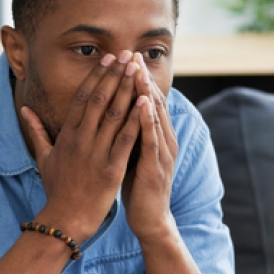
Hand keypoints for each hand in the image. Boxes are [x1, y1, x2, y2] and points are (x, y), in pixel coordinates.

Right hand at [20, 51, 143, 240]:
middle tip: (127, 54)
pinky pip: (126, 139)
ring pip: (113, 115)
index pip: (82, 99)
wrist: (64, 219)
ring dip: (127, 89)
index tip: (108, 60)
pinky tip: (146, 102)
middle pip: (98, 100)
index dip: (96, 77)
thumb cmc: (56, 190)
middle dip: (114, 75)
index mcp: (67, 136)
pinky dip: (136, 119)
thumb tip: (25, 109)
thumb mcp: (43, 158)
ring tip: (138, 69)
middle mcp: (80, 141)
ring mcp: (96, 154)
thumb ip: (37, 131)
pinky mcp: (111, 168)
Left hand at [125, 54, 180, 243]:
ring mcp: (161, 152)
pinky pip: (152, 139)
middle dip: (141, 77)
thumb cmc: (137, 186)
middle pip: (153, 101)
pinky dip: (147, 120)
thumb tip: (111, 112)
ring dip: (146, 91)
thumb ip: (125, 132)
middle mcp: (162, 139)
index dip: (135, 79)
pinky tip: (142, 104)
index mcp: (153, 135)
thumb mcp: (130, 154)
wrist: (150, 219)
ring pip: (154, 116)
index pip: (145, 100)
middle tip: (132, 54)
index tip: (124, 57)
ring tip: (137, 70)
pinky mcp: (156, 167)